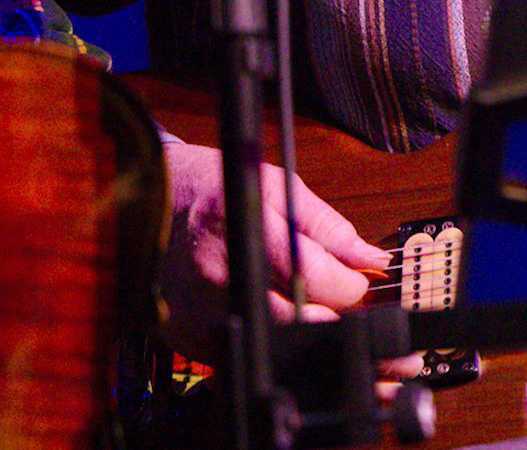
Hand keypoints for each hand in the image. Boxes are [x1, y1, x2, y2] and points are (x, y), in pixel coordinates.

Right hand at [159, 142, 424, 378]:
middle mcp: (219, 281)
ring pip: (275, 345)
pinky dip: (270, 341)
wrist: (144, 203)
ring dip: (307, 335)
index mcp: (246, 234)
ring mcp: (199, 317)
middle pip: (299, 321)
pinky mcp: (188, 340)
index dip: (350, 286)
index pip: (316, 280)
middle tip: (347, 306)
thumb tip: (371, 259)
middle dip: (336, 318)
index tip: (359, 280)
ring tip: (314, 312)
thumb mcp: (276, 186)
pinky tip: (276, 320)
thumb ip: (328, 226)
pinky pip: (244, 351)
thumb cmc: (211, 187)